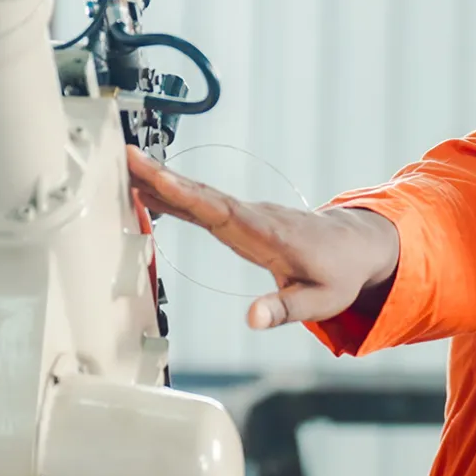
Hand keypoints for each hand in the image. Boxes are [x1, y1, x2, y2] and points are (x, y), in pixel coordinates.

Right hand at [125, 146, 399, 328]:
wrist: (354, 246)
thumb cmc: (339, 274)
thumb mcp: (320, 301)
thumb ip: (285, 310)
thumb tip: (252, 319)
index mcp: (268, 233)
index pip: (222, 212)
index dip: (189, 196)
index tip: (158, 179)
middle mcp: (251, 216)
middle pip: (201, 195)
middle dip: (162, 177)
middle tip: (124, 156)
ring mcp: (243, 214)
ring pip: (197, 195)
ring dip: (160, 181)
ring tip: (120, 164)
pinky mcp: (238, 218)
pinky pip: (200, 203)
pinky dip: (173, 195)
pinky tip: (145, 190)